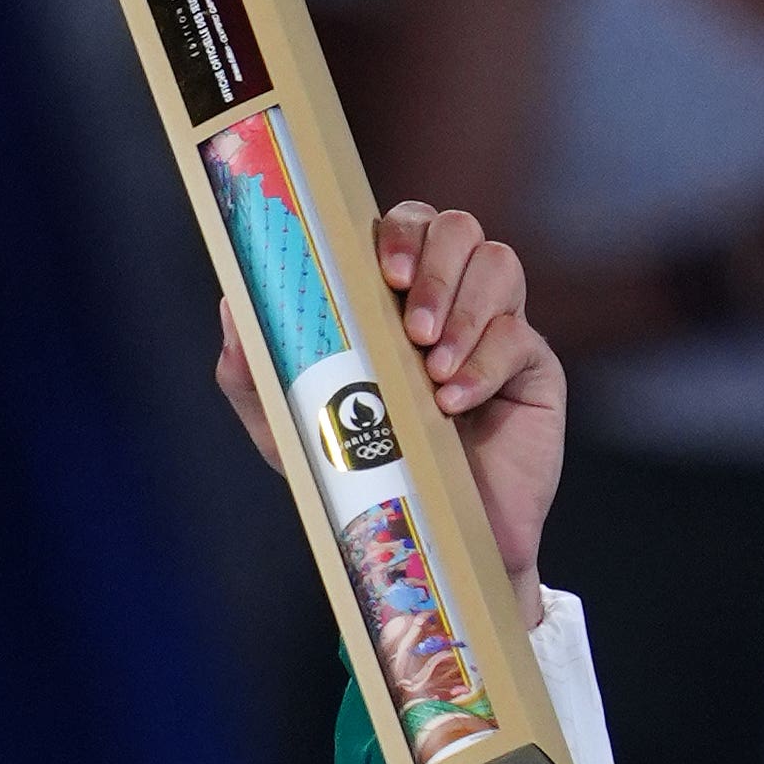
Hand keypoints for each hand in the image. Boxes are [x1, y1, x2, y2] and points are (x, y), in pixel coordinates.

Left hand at [214, 203, 561, 626]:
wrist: (428, 537)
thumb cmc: (357, 473)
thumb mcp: (288, 427)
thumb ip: (251, 372)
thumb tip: (232, 304)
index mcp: (386, 297)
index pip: (401, 226)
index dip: (398, 232)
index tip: (385, 272)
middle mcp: (444, 298)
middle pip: (456, 228)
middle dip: (435, 266)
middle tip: (411, 328)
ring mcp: (493, 326)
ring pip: (499, 263)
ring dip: (463, 311)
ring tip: (430, 370)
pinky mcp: (531, 366)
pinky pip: (520, 336)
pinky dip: (485, 363)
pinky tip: (454, 401)